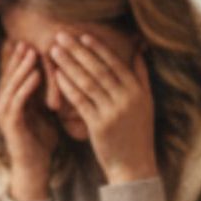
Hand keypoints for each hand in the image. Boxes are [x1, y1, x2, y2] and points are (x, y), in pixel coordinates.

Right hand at [0, 41, 57, 200]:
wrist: (35, 167)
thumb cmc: (41, 139)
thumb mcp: (44, 110)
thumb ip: (44, 93)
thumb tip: (60, 73)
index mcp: (11, 99)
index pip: (13, 72)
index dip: (20, 55)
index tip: (32, 37)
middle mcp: (3, 103)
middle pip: (9, 73)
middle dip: (18, 55)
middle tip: (28, 37)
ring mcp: (4, 113)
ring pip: (11, 84)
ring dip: (21, 67)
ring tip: (31, 51)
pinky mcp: (10, 123)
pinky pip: (17, 101)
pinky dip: (26, 87)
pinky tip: (35, 75)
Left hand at [49, 32, 157, 183]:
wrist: (133, 165)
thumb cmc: (137, 133)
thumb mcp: (146, 103)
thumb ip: (141, 76)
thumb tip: (139, 50)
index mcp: (138, 91)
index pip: (115, 64)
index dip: (98, 48)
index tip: (82, 35)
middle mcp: (127, 99)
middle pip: (98, 69)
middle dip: (78, 51)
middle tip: (61, 36)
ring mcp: (112, 112)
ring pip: (87, 83)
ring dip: (69, 64)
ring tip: (54, 51)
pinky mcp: (98, 125)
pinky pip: (80, 101)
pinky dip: (68, 87)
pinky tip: (57, 75)